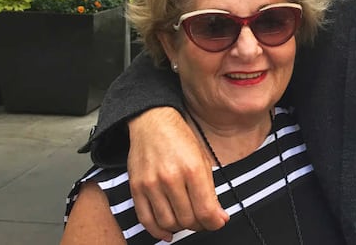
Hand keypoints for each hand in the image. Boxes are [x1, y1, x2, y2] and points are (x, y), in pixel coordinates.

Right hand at [127, 108, 227, 239]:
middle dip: (200, 225)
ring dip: (181, 227)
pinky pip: (146, 220)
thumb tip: (218, 217)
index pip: (205, 210)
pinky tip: (167, 232)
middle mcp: (171, 178)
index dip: (215, 222)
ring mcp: (151, 185)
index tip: (218, 222)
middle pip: (187, 219)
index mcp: (192, 169)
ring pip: (168, 223)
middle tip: (204, 220)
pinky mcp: (136, 188)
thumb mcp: (203, 160)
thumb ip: (210, 190)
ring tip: (187, 221)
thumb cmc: (180, 139)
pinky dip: (158, 231)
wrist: (152, 123)